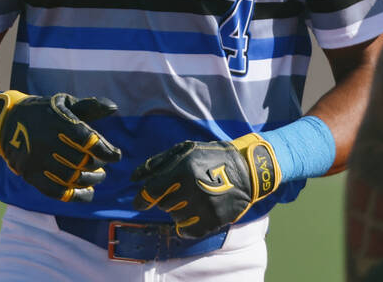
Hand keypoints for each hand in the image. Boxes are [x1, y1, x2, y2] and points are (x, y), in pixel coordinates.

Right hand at [0, 90, 120, 202]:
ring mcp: (37, 160)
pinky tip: (87, 193)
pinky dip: (74, 195)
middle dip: (98, 166)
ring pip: (70, 178)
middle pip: (81, 160)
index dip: (106, 150)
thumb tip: (114, 107)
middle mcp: (47, 142)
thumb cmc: (44, 111)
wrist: (6, 122)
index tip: (117, 156)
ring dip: (89, 181)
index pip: (88, 140)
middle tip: (103, 166)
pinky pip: (54, 191)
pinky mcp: (30, 174)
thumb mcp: (65, 102)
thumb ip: (90, 106)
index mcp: (58, 122)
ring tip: (98, 177)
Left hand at [131, 134, 280, 237]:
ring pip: (174, 218)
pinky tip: (198, 211)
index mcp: (184, 169)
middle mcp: (192, 188)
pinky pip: (187, 231)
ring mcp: (204, 206)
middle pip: (163, 205)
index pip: (150, 192)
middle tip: (184, 189)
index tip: (143, 201)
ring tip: (194, 198)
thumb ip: (158, 163)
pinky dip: (188, 224)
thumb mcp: (186, 150)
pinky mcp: (213, 221)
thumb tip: (134, 178)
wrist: (248, 170)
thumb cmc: (213, 157)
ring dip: (179, 210)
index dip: (143, 198)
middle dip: (168, 198)